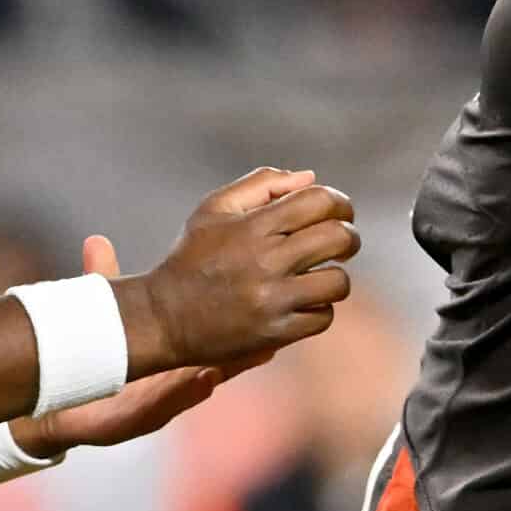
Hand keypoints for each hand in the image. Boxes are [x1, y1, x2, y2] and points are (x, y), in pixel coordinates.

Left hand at [14, 236, 270, 456]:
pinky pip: (178, 403)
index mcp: (171, 344)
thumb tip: (95, 238)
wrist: (61, 405)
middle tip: (279, 311)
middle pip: (222, 348)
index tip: (259, 276)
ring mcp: (165, 391)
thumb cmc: (86, 360)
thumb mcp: (98, 318)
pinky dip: (191, 393)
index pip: (209, 321)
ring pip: (209, 376)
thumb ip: (101, 277)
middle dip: (251, 333)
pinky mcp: (147, 413)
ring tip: (261, 348)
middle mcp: (175, 368)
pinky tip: (207, 380)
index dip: (235, 302)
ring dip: (231, 364)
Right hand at [116, 167, 357, 371]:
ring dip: (335, 277)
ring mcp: (272, 300)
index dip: (338, 202)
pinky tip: (302, 302)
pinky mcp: (275, 333)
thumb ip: (262, 185)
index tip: (338, 211)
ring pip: (337, 282)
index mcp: (252, 226)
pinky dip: (319, 309)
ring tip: (320, 276)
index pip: (318, 201)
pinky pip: (323, 318)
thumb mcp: (214, 209)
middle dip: (348, 237)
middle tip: (340, 242)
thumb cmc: (191, 258)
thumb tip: (310, 178)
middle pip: (337, 238)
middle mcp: (265, 261)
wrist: (163, 317)